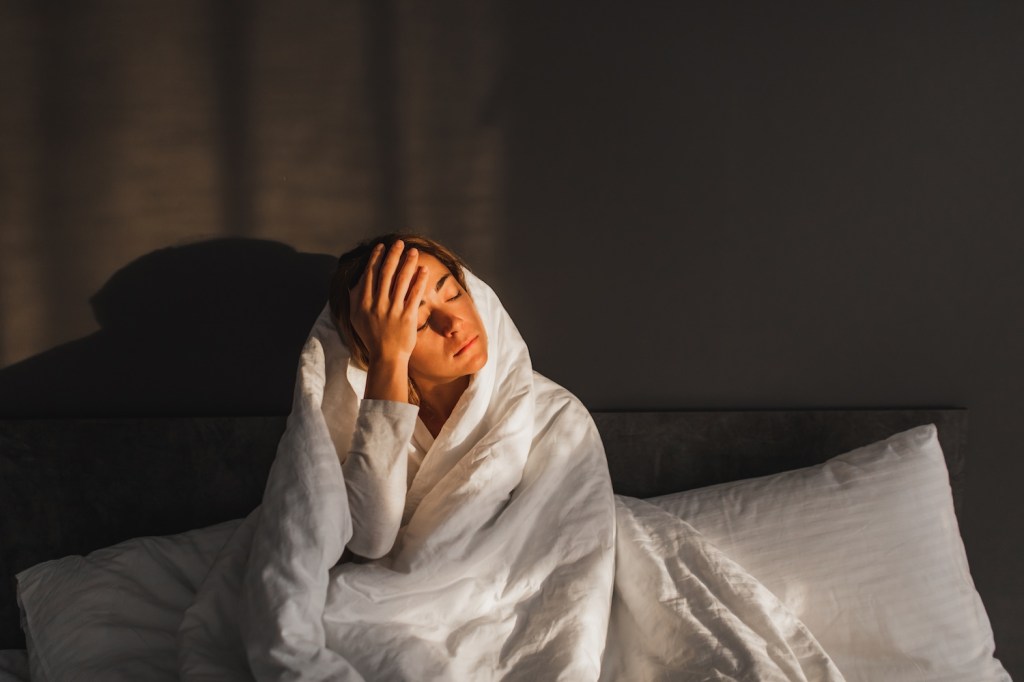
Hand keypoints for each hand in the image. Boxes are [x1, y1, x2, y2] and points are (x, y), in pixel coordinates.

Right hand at [349, 240, 429, 364]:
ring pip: (401, 280)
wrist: (386, 356)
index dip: (376, 258)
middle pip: (386, 273)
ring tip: (413, 252)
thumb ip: (354, 298)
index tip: (382, 247)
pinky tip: (423, 270)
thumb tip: (356, 280)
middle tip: (399, 243)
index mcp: (362, 303)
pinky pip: (414, 294)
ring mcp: (392, 310)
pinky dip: (419, 280)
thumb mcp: (356, 317)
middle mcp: (377, 304)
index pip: (370, 274)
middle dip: (393, 255)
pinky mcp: (407, 317)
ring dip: (408, 263)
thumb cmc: (371, 336)